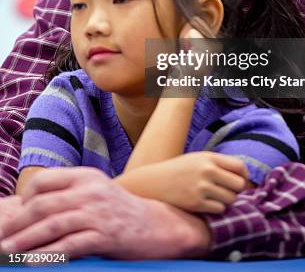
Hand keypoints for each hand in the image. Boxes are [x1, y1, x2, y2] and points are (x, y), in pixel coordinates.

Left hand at [0, 167, 210, 258]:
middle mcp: (90, 190)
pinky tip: (33, 262)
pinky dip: (48, 255)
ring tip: (7, 252)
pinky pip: (69, 245)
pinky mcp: (105, 235)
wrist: (157, 225)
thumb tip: (32, 206)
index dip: (25, 198)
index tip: (16, 215)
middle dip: (16, 224)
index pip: (45, 181)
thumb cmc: (120, 211)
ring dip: (25, 241)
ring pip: (52, 225)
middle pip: (43, 205)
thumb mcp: (96, 192)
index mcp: (86, 175)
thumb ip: (70, 194)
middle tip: (1, 239)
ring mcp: (98, 212)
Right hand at [121, 152, 248, 213]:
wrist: (154, 182)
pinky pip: (219, 209)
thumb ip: (218, 164)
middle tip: (227, 191)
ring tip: (214, 197)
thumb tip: (243, 178)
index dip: (244, 176)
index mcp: (209, 157)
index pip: (240, 166)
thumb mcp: (198, 159)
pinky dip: (216, 208)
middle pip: (239, 185)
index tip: (240, 181)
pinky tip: (206, 203)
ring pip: (231, 199)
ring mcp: (202, 188)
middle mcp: (207, 171)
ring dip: (226, 200)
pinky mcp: (196, 203)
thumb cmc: (179, 170)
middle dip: (236, 190)